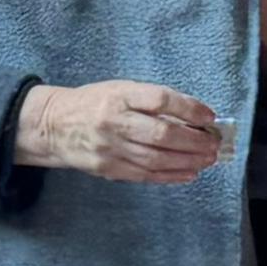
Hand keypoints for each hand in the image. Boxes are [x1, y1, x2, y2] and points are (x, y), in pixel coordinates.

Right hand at [14, 79, 230, 183]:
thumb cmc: (94, 103)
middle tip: (214, 145)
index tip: (209, 117)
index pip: (160, 100)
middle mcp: (114, 122)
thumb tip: (193, 116)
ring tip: (207, 160)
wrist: (53, 126)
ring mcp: (110, 148)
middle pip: (161, 133)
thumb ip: (151, 100)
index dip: (189, 109)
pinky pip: (145, 175)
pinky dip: (170, 176)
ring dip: (187, 161)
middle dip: (194, 141)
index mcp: (119, 96)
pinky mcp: (108, 169)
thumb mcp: (120, 89)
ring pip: (156, 159)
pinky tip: (189, 174)